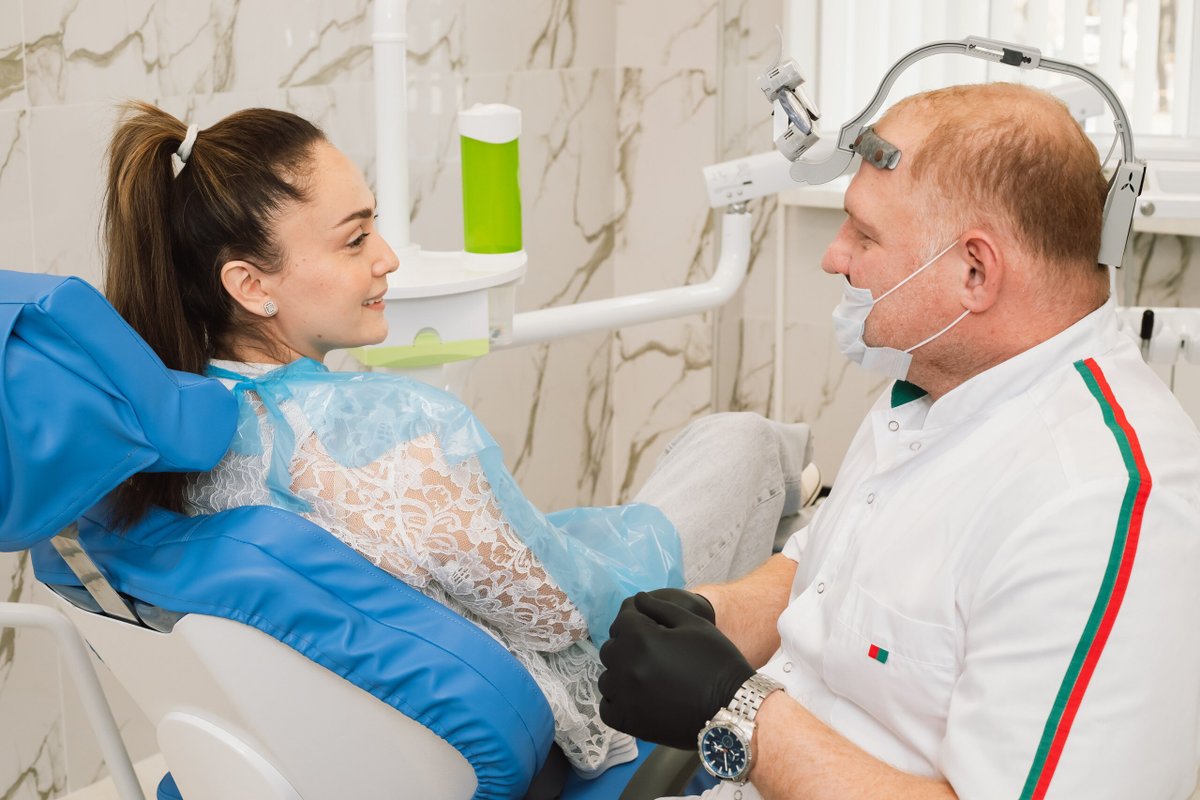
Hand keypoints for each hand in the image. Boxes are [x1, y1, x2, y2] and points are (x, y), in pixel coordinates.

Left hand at [597, 592, 753, 749]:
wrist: (732, 707)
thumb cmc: (716, 660)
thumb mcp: (693, 623)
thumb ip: (660, 607)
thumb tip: (637, 600)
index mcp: (640, 638)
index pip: (622, 619)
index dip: (637, 619)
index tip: (651, 626)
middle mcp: (625, 666)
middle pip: (611, 648)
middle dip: (628, 644)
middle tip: (651, 652)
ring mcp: (624, 696)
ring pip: (607, 678)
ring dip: (621, 673)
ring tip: (645, 675)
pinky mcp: (628, 722)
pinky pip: (607, 708)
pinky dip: (616, 701)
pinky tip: (635, 697)